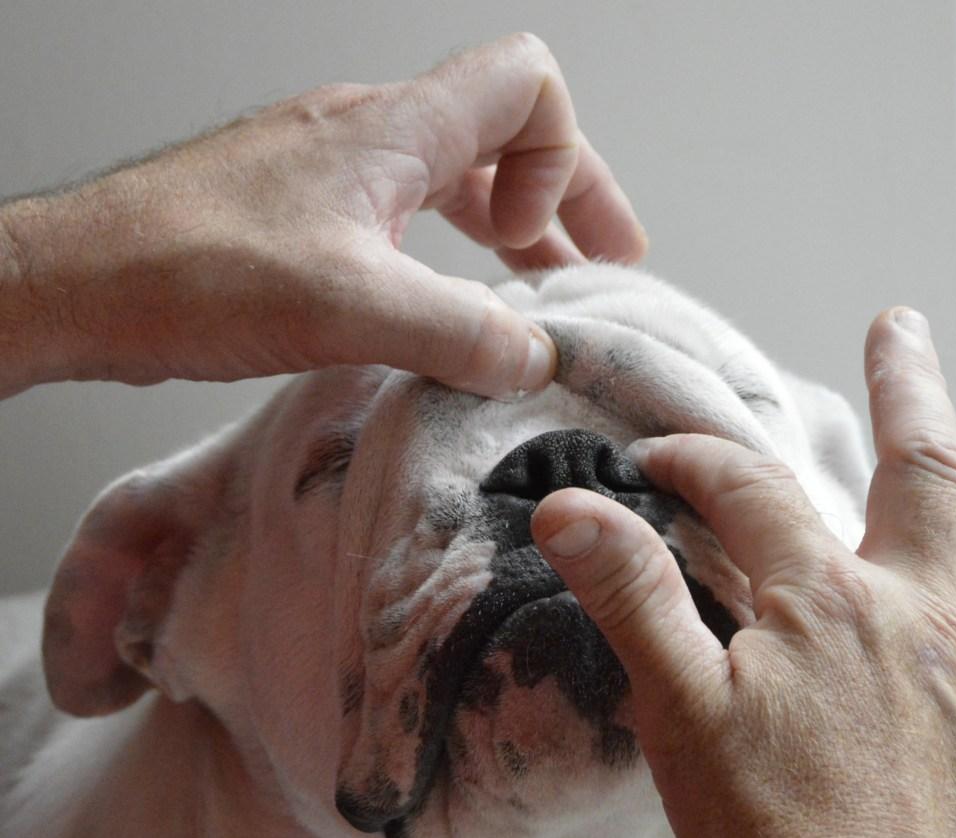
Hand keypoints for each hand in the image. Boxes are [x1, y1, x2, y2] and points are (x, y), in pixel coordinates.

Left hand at [0, 33, 645, 398]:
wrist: (76, 282)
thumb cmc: (186, 270)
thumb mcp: (349, 307)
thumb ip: (458, 332)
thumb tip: (534, 357)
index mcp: (395, 133)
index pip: (525, 86)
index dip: (562, 159)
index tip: (542, 244)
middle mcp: (371, 137)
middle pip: (503, 134)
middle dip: (564, 198)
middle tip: (603, 263)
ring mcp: (336, 172)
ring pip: (454, 176)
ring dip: (509, 228)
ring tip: (541, 286)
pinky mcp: (305, 212)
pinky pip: (406, 213)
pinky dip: (449, 254)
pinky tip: (446, 307)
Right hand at [531, 308, 955, 837]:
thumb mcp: (680, 718)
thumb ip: (633, 598)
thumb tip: (572, 508)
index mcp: (822, 603)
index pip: (748, 491)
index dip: (696, 461)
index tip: (660, 461)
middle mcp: (916, 610)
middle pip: (917, 468)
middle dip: (904, 385)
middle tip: (902, 326)